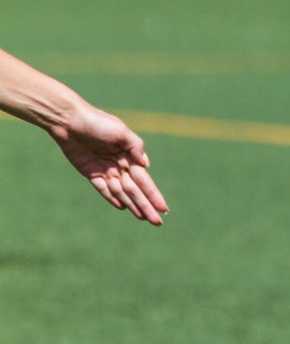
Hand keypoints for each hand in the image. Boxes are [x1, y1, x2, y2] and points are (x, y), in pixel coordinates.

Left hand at [49, 104, 167, 225]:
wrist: (70, 121)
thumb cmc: (98, 122)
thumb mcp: (121, 131)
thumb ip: (135, 147)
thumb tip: (147, 165)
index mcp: (131, 155)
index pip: (145, 180)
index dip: (154, 195)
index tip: (164, 208)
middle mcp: (120, 164)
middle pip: (136, 190)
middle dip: (147, 205)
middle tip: (157, 222)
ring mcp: (106, 170)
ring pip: (122, 193)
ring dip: (133, 205)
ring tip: (144, 219)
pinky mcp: (91, 173)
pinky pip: (103, 190)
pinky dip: (112, 198)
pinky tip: (123, 207)